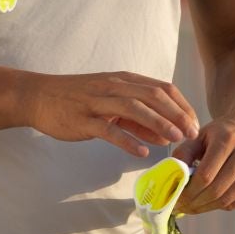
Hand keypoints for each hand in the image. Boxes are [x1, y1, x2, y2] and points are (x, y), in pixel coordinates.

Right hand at [22, 72, 199, 156]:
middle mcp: (114, 87)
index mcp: (124, 80)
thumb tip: (165, 136)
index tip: (194, 124)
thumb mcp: (112, 105)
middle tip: (192, 134)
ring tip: (174, 139)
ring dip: (158, 123)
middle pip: (153, 96)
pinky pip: (109, 130)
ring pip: (134, 109)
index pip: (162, 88)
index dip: (182, 105)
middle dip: (176, 114)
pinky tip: (141, 153)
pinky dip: (127, 141)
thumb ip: (139, 120)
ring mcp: (98, 102)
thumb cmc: (78, 100)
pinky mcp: (84, 120)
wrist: (39, 96)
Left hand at [174, 113, 234, 213]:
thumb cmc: (220, 133)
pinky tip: (209, 200)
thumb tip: (171, 179)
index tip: (175, 198)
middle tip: (180, 207)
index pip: (206, 175)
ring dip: (205, 208)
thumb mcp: (199, 135)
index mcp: (228, 138)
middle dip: (194, 203)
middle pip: (216, 190)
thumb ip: (183, 154)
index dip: (188, 191)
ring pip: (227, 200)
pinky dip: (220, 205)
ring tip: (191, 207)